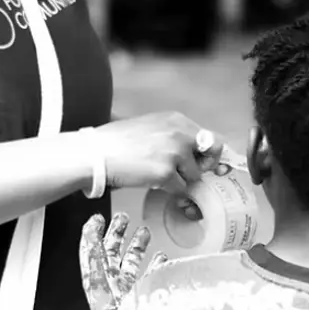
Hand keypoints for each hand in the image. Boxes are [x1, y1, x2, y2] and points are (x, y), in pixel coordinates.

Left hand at [79, 212, 166, 309]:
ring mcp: (128, 294)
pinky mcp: (143, 302)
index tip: (97, 218)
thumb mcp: (97, 278)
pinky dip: (155, 267)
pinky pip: (150, 280)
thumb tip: (89, 226)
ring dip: (137, 246)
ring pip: (131, 264)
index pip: (90, 252)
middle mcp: (111, 286)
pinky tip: (161, 259)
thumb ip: (93, 250)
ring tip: (144, 232)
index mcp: (97, 280)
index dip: (91, 233)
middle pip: (111, 254)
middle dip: (117, 234)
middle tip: (123, 218)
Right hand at [94, 112, 226, 194]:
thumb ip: (174, 136)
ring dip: (179, 179)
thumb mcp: (151, 127)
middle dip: (200, 167)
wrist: (97, 153)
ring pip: (194, 176)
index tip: (207, 164)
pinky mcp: (166, 173)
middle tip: (183, 172)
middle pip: (211, 155)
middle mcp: (180, 133)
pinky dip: (167, 190)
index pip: (211, 137)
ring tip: (155, 173)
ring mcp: (175, 153)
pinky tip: (149, 180)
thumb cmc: (118, 141)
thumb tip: (196, 154)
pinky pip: (179, 189)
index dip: (210, 153)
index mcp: (177, 120)